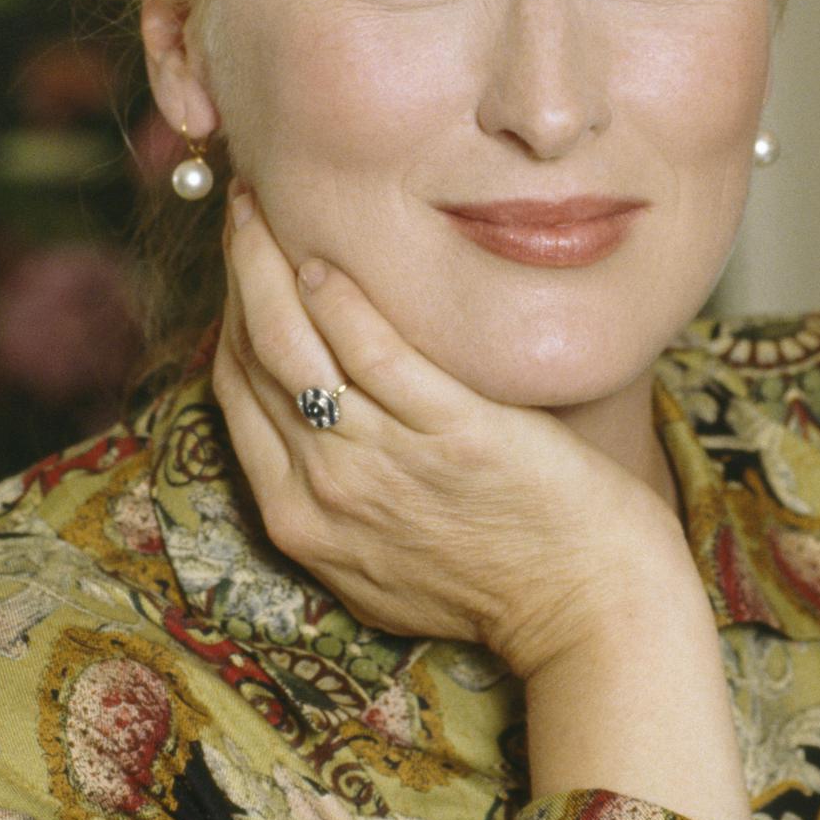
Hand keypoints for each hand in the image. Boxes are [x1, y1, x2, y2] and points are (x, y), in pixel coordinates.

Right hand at [211, 191, 688, 676]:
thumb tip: (322, 424)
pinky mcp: (452, 436)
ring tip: (271, 205)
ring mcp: (384, 465)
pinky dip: (341, 301)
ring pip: (294, 348)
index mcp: (299, 521)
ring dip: (270, 265)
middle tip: (246, 209)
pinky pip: (375, 355)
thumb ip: (341, 501)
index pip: (237, 394)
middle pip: (255, 361)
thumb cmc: (502, 583)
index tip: (245, 262)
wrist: (588, 614)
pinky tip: (327, 257)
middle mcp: (325, 493)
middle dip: (240, 274)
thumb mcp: (383, 566)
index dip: (231, 316)